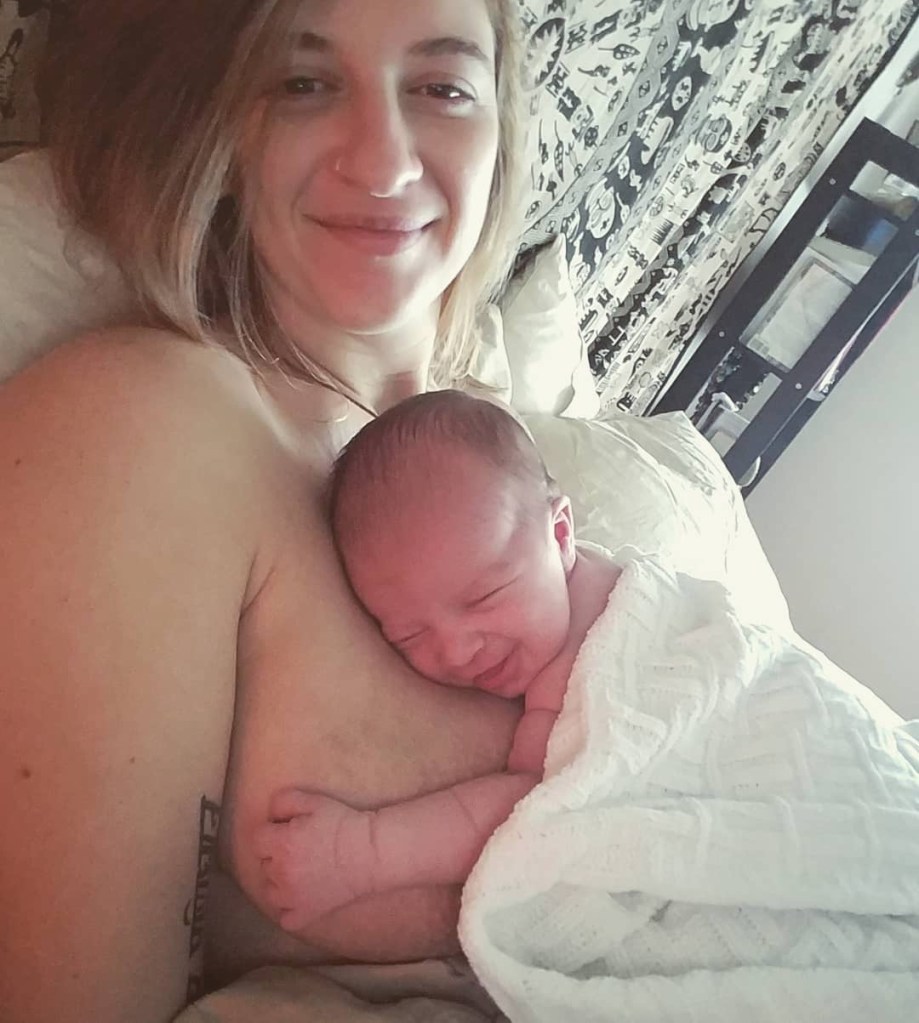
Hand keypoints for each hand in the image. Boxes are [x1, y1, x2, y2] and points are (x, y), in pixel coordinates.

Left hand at [253, 788, 370, 931]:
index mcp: (280, 844)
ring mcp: (291, 898)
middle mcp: (280, 873)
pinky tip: (301, 898)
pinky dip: (289, 910)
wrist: (369, 853)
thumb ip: (284, 801)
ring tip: (298, 873)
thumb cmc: (342, 824)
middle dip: (276, 856)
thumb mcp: (313, 801)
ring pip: (270, 892)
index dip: (272, 833)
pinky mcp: (306, 914)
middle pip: (264, 864)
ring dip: (278, 882)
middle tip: (299, 849)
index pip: (258, 840)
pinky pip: (285, 919)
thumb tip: (270, 814)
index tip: (287, 831)